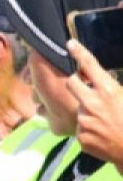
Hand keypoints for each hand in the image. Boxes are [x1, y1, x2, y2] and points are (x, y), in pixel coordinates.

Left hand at [67, 39, 122, 172]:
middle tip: (87, 87)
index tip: (70, 44)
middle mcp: (92, 104)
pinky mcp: (81, 137)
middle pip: (71, 83)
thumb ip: (111, 86)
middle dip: (77, 82)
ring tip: (106, 121)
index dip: (79, 52)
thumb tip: (99, 77)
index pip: (89, 66)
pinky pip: (81, 128)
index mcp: (108, 91)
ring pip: (79, 108)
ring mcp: (84, 121)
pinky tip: (104, 133)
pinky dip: (90, 129)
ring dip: (88, 111)